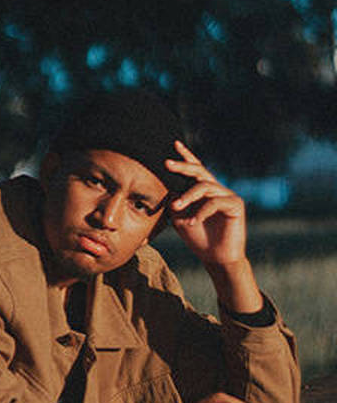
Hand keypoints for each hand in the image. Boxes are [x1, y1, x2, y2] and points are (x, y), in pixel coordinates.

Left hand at [165, 141, 245, 265]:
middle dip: (182, 166)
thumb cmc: (198, 238)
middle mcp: (216, 189)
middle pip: (199, 171)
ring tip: (176, 208)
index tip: (174, 144)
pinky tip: (192, 222)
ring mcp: (227, 195)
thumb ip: (174, 202)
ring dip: (187, 197)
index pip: (195, 169)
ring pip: (204, 187)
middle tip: (167, 164)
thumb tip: (167, 189)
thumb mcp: (180, 218)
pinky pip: (215, 202)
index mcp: (203, 190)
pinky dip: (201, 212)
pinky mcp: (235, 205)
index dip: (186, 156)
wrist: (215, 258)